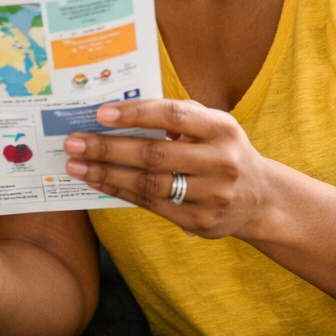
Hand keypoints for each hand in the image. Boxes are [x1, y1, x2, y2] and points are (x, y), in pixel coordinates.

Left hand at [65, 99, 273, 238]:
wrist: (261, 199)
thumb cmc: (222, 150)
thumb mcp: (213, 125)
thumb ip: (176, 116)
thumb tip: (120, 113)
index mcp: (223, 129)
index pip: (174, 116)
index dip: (136, 114)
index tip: (101, 113)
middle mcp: (222, 162)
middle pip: (154, 155)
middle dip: (108, 148)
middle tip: (74, 142)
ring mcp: (212, 195)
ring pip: (148, 184)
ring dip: (106, 173)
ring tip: (76, 164)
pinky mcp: (199, 221)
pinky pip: (150, 204)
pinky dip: (118, 191)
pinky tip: (96, 181)